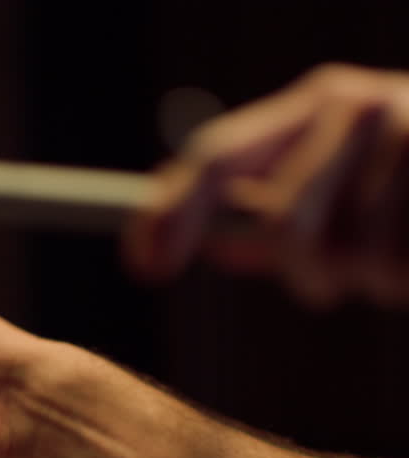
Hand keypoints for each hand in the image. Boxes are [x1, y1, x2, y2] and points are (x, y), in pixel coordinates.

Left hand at [127, 63, 408, 306]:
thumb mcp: (346, 175)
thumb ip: (276, 203)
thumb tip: (208, 242)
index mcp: (318, 103)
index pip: (215, 157)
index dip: (169, 215)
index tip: (143, 266)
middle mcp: (359, 107)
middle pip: (283, 227)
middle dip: (304, 275)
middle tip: (326, 285)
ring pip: (350, 259)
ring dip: (370, 282)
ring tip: (399, 259)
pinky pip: (399, 270)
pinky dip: (407, 284)